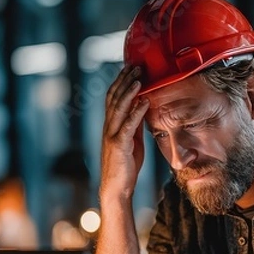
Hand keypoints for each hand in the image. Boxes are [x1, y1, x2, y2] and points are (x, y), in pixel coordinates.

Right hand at [100, 65, 149, 199]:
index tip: (131, 67)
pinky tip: (145, 102)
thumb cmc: (125, 165)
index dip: (121, 81)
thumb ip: (135, 124)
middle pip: (114, 97)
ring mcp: (112, 135)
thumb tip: (143, 108)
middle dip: (125, 80)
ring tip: (139, 78)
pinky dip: (136, 112)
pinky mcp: (119, 146)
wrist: (116, 187)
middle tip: (136, 66)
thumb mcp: (132, 140)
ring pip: (119, 108)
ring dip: (130, 91)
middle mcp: (109, 126)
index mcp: (111, 124)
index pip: (114, 97)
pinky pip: (128, 126)